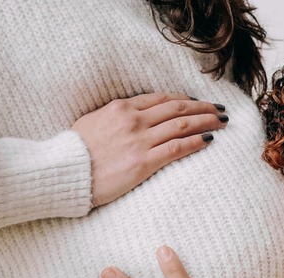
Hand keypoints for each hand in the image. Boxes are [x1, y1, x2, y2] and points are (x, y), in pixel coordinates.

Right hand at [71, 93, 227, 206]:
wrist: (63, 172)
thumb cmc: (73, 152)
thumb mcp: (91, 122)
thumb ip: (114, 118)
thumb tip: (128, 118)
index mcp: (121, 108)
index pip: (161, 98)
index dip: (184, 99)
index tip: (197, 103)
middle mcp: (133, 120)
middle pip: (177, 108)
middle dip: (202, 108)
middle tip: (219, 109)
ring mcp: (140, 140)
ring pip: (182, 125)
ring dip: (205, 122)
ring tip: (221, 122)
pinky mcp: (143, 162)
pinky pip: (177, 148)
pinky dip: (196, 142)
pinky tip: (209, 140)